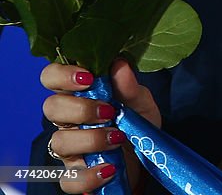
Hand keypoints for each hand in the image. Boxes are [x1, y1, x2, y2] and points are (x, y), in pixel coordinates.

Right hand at [41, 58, 161, 192]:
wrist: (146, 156)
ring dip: (90, 139)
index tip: (88, 78)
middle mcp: (68, 119)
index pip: (52, 77)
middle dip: (80, 108)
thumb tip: (119, 65)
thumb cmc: (135, 121)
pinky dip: (89, 175)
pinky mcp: (76, 175)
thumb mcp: (139, 101)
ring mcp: (69, 148)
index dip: (62, 75)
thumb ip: (128, 86)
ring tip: (117, 137)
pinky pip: (69, 180)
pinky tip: (110, 168)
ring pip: (59, 142)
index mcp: (78, 93)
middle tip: (108, 111)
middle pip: (51, 107)